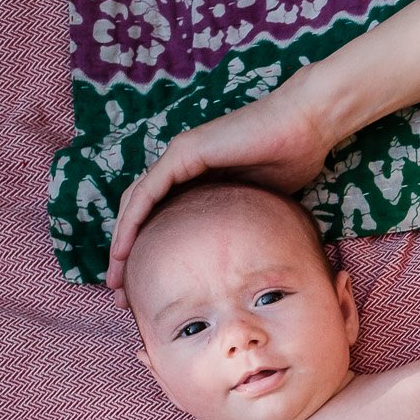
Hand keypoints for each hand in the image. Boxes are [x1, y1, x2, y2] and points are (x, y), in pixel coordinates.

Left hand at [104, 69, 339, 289]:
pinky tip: (123, 248)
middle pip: (141, 216)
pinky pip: (147, 192)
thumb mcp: (261, 204)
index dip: (149, 253)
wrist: (304, 126)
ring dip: (121, 242)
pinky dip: (132, 221)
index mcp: (198, 180)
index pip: (161, 220)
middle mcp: (181, 168)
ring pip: (136, 205)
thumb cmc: (293, 160)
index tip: (144, 290)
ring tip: (115, 277)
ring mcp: (179, 158)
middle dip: (127, 256)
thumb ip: (241, 224)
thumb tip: (241, 263)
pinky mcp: (183, 153)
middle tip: (122, 293)